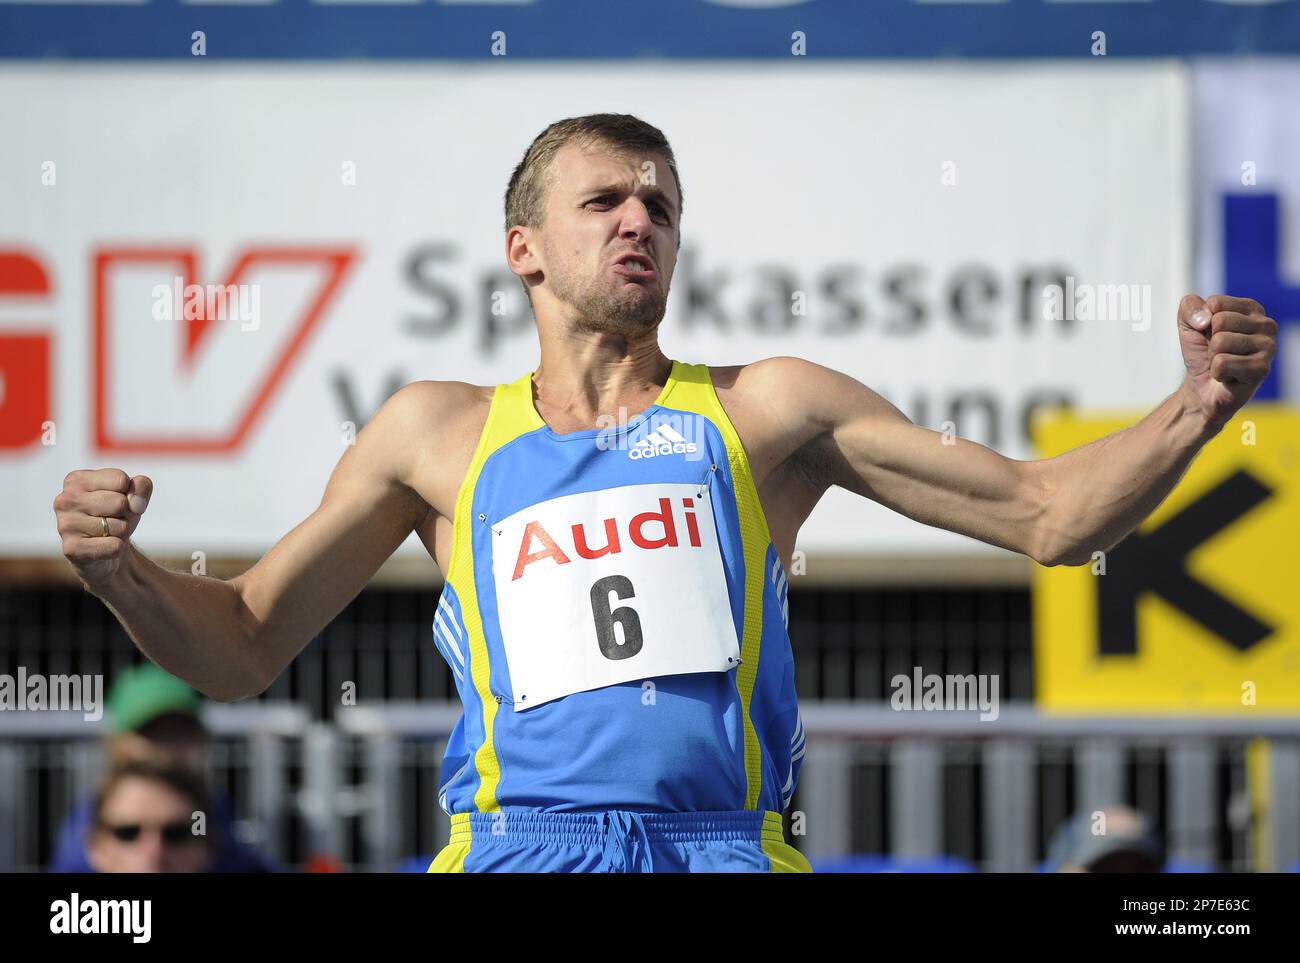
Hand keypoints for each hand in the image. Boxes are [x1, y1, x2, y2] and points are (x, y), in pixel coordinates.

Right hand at [54, 469, 152, 587]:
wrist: (106, 551)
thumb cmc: (117, 516)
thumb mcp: (134, 495)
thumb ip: (141, 486)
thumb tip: (135, 505)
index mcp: (76, 480)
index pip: (120, 480)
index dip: (129, 493)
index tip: (117, 500)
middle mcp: (65, 500)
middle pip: (120, 503)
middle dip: (126, 514)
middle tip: (113, 520)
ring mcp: (65, 525)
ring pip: (119, 526)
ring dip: (122, 532)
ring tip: (107, 533)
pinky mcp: (71, 548)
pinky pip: (114, 546)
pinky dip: (118, 548)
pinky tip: (103, 547)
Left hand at [1177, 294, 1277, 426]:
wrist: (1202, 387)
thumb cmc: (1201, 352)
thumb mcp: (1188, 324)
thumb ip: (1190, 306)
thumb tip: (1205, 319)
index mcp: (1251, 309)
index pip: (1216, 303)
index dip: (1203, 322)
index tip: (1210, 334)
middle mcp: (1266, 324)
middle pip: (1220, 321)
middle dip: (1210, 341)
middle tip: (1217, 352)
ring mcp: (1268, 347)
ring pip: (1221, 342)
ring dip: (1213, 357)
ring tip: (1223, 363)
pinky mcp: (1261, 368)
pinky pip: (1222, 363)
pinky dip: (1217, 372)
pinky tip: (1228, 376)